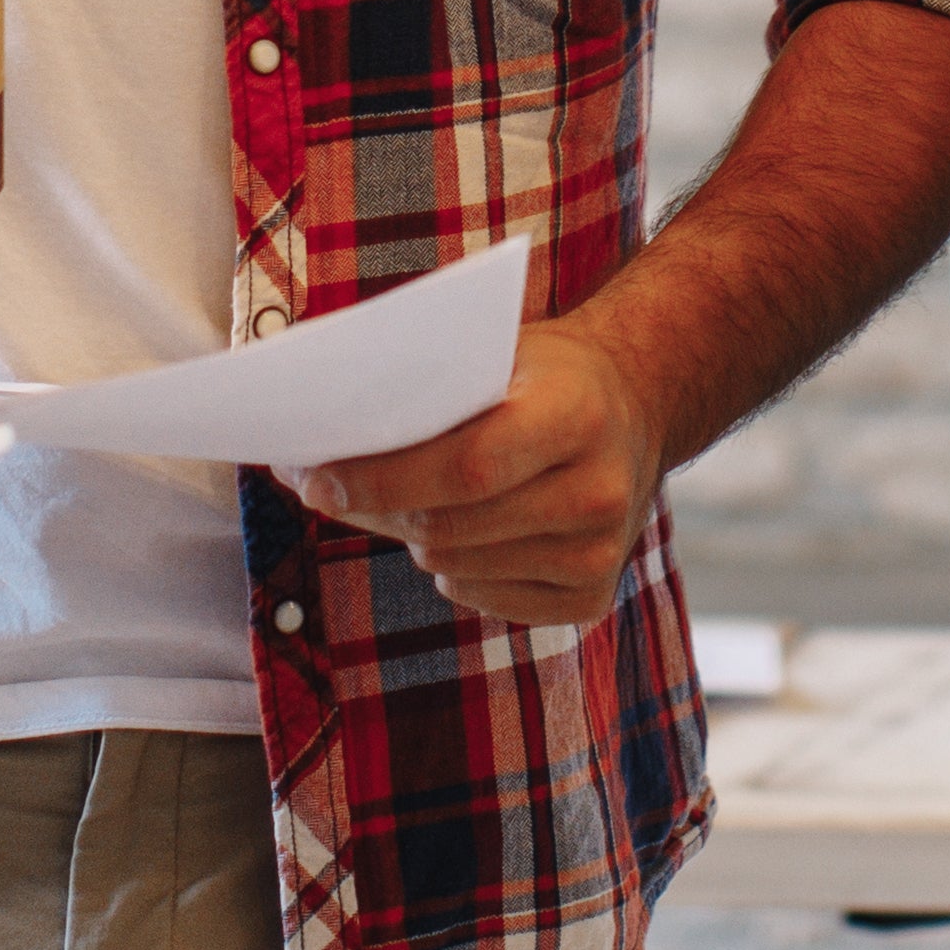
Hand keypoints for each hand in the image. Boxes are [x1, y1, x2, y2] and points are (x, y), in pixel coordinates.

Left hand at [292, 320, 670, 630]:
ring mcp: (601, 553)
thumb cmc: (544, 374)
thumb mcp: (500, 352)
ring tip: (400, 500)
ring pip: (454, 567)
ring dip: (409, 536)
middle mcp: (600, 491)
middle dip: (370, 510)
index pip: (464, 468)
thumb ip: (428, 387)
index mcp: (577, 414)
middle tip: (320, 489)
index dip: (379, 481)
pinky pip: (481, 597)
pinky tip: (463, 529)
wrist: (636, 407)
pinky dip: (452, 568)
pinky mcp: (591, 598)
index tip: (313, 479)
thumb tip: (317, 434)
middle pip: (450, 526)